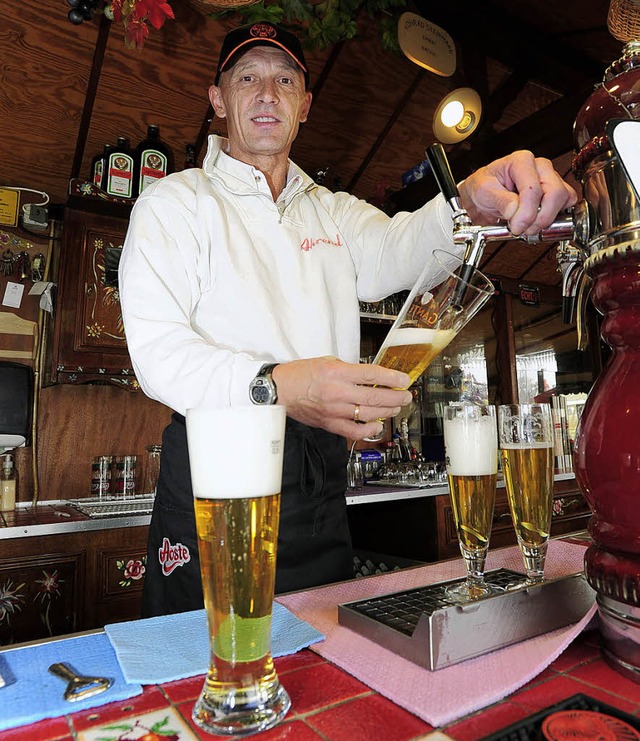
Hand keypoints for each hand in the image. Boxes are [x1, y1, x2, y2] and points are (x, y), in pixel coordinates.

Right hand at [273, 357, 411, 439]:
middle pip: (374, 396)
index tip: (403, 379)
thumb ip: (349, 369)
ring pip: (368, 414)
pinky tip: (378, 425)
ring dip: (387, 411)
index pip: (371, 374)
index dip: (391, 378)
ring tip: (396, 407)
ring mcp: (334, 410)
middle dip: (395, 396)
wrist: (280, 390)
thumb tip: (371, 375)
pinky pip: (354, 430)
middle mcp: (337, 392)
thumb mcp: (327, 361)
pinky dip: (369, 429)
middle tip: (406, 395)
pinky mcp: (330, 423)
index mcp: (336, 372)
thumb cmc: (301, 374)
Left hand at [458, 150, 577, 235]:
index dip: (527, 213)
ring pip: (564, 199)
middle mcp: (539, 167)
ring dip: (547, 219)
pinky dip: (555, 217)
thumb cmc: (484, 188)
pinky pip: (567, 204)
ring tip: (528, 226)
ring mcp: (550, 178)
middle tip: (523, 229)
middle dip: (540, 217)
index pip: (533, 189)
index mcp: (521, 161)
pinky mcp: (556, 192)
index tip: (516, 226)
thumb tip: (516, 210)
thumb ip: (501, 201)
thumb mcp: (484, 192)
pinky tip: (537, 221)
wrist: (482, 197)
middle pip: (555, 193)